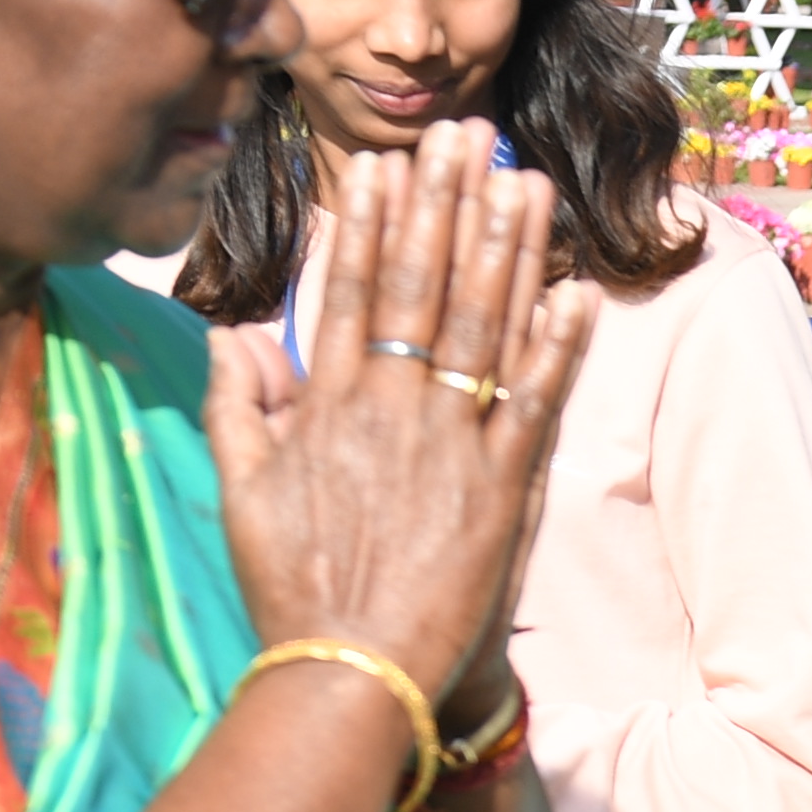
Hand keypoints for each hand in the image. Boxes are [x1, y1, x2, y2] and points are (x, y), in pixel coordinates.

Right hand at [208, 124, 599, 722]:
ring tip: (525, 183)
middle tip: (467, 137)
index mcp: (329, 406)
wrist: (353, 674)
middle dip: (447, 205)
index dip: (375, 224)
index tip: (387, 164)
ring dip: (509, 250)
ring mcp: (452, 444)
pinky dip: (558, 346)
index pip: (355, 291)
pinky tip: (577, 290)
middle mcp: (392, 411)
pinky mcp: (503, 488)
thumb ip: (237, 408)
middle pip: (427, 288)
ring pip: (487, 328)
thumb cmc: (295, 590)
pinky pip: (536, 401)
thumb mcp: (242, 493)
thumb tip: (234, 335)